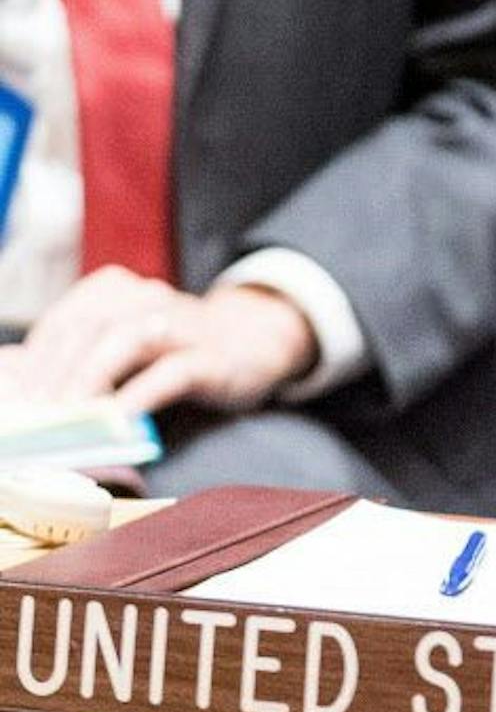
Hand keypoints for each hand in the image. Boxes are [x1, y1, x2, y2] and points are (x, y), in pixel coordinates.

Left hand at [0, 267, 318, 414]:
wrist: (254, 343)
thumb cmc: (174, 351)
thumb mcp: (120, 347)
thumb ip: (70, 358)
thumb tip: (10, 371)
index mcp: (118, 291)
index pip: (64, 321)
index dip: (34, 360)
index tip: (14, 399)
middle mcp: (150, 299)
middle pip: (91, 328)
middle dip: (55, 373)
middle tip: (34, 415)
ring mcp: (185, 325)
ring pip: (128, 340)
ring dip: (91, 379)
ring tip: (68, 415)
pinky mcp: (214, 357)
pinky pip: (173, 372)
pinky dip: (140, 395)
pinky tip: (119, 420)